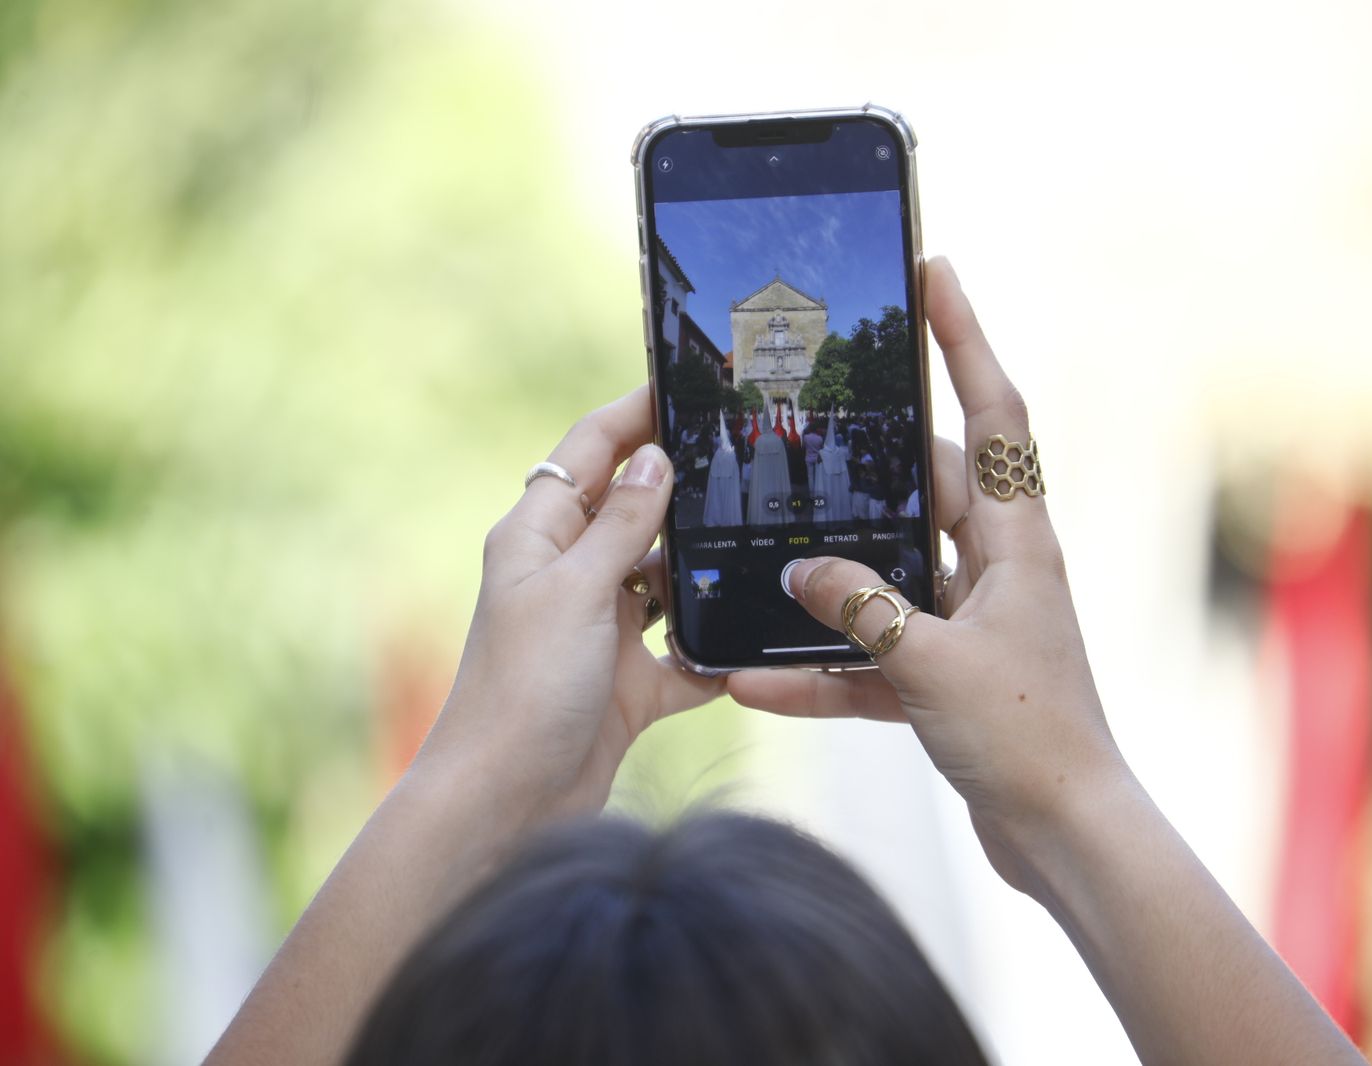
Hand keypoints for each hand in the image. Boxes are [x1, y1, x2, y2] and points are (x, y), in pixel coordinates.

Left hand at [414, 388, 723, 831]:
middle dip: (684, 487)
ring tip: (763, 536)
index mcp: (538, 538)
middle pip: (634, 511)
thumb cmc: (523, 692)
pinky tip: (752, 639)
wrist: (508, 807)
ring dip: (704, 570)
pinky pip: (685, 653)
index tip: (686, 383)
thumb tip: (653, 457)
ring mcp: (601, 631)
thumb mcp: (575, 592)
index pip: (587, 451)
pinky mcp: (630, 684)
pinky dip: (713, 651)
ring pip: (667, 580)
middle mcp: (569, 577)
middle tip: (749, 454)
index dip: (633, 413)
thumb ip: (622, 525)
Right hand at [728, 257, 1124, 888]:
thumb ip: (861, 608)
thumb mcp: (933, 662)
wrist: (1064, 837)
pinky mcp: (949, 676)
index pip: (995, 410)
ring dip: (829, 583)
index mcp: (1018, 540)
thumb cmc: (1027, 737)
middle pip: (926, 488)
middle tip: (803, 426)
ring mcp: (972, 622)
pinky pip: (874, 656)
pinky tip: (758, 681)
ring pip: (887, 576)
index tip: (934, 268)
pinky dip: (825, 667)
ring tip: (763, 562)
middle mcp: (998, 568)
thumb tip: (798, 569)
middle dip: (864, 466)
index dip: (965, 336)